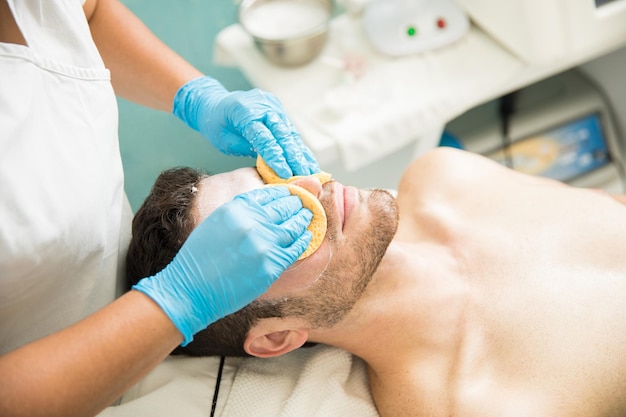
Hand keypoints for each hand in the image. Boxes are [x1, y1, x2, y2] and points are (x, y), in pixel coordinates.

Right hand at [132, 186, 312, 344]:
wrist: (192, 289)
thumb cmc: (200, 258)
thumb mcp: (217, 222)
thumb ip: (241, 211)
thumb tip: (265, 205)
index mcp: (237, 208)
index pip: (270, 193)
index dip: (285, 192)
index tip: (292, 193)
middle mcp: (252, 222)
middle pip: (285, 207)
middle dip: (298, 203)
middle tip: (305, 203)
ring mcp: (264, 244)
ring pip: (294, 226)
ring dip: (304, 219)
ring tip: (309, 216)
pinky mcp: (271, 265)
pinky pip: (296, 249)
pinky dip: (304, 241)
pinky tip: (307, 237)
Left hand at [173, 76, 319, 177]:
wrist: (214, 104)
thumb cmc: (217, 126)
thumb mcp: (226, 142)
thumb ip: (250, 150)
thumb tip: (272, 167)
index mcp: (244, 111)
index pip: (264, 137)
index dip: (276, 157)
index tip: (286, 174)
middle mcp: (263, 105)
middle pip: (282, 134)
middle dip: (295, 157)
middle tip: (305, 175)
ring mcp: (273, 105)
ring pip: (290, 133)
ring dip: (301, 154)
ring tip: (313, 171)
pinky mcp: (279, 110)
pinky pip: (290, 131)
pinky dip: (299, 148)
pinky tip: (309, 162)